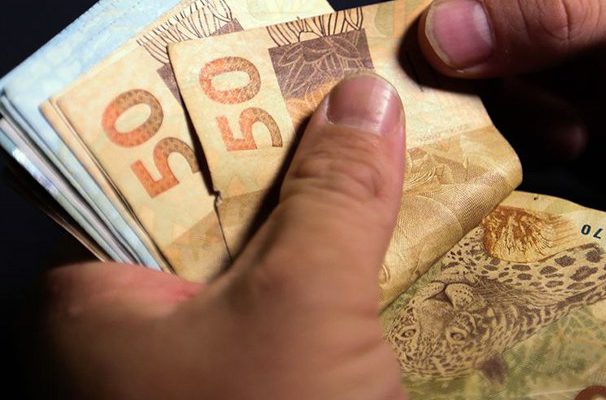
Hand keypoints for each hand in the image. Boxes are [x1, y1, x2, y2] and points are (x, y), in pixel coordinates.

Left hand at [39, 74, 406, 399]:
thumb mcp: (303, 307)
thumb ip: (333, 198)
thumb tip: (364, 102)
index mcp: (92, 309)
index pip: (154, 177)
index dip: (233, 128)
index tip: (302, 99)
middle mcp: (127, 340)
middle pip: (218, 224)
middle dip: (292, 187)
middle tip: (356, 135)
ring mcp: (184, 373)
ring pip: (259, 276)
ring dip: (320, 243)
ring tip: (376, 184)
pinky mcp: (242, 392)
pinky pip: (283, 322)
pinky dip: (327, 297)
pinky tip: (374, 268)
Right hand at [418, 0, 605, 156]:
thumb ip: (557, 12)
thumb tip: (438, 35)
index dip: (428, 13)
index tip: (404, 57)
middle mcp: (550, 8)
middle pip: (462, 27)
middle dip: (469, 70)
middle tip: (490, 106)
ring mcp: (561, 39)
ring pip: (484, 72)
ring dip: (513, 108)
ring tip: (569, 125)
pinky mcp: (573, 86)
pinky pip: (519, 109)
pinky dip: (538, 128)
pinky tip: (582, 132)